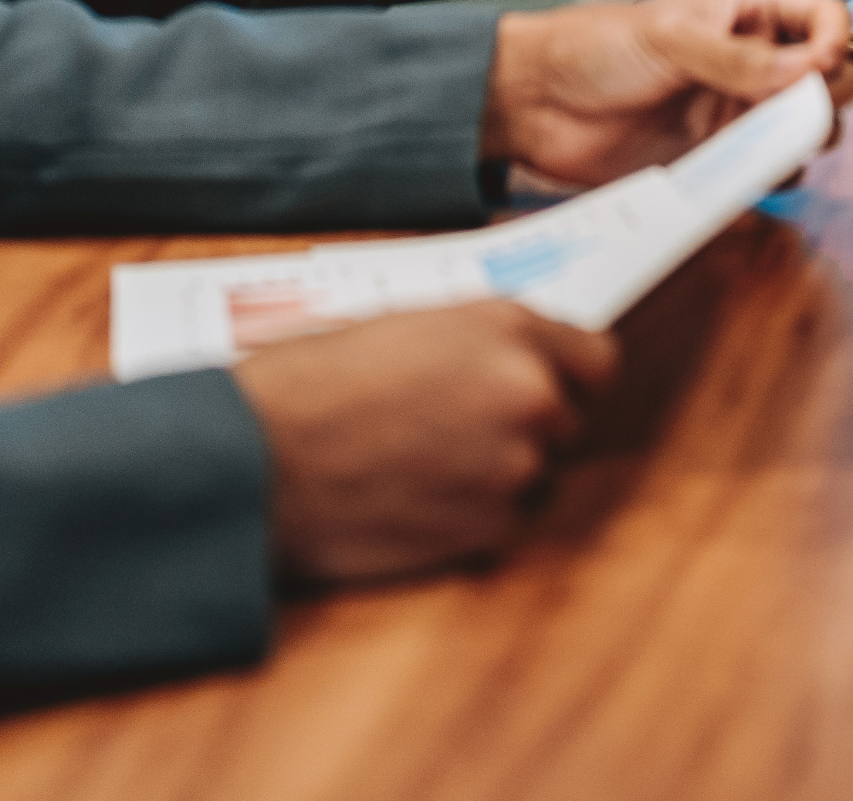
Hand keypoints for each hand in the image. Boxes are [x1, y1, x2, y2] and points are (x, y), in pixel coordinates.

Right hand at [230, 299, 619, 585]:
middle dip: (525, 429)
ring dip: (498, 476)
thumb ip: (476, 343)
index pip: (597, 359)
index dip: (568, 379)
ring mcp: (516, 462)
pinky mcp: (491, 527)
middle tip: (457, 436)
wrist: (255, 457)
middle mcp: (528, 389)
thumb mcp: (406, 326)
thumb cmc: (308, 384)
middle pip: (568, 421)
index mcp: (508, 326)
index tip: (545, 391)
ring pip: (538, 475)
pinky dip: (471, 519)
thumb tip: (511, 362)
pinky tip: (413, 503)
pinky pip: (505, 523)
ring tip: (422, 469)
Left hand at [481, 0, 852, 187]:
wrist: (537, 104)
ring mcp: (735, 112)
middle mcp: (751, 63)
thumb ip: (737, 58)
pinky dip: (771, 178)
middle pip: (826, 79)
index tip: (822, 65)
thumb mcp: (669, 37)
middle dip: (826, 97)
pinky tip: (753, 173)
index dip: (835, 40)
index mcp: (747, 14)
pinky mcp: (715, 157)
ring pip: (803, 129)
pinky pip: (764, 171)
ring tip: (778, 146)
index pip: (822, 19)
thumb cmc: (594, 47)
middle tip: (800, 114)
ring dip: (804, 141)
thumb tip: (806, 71)